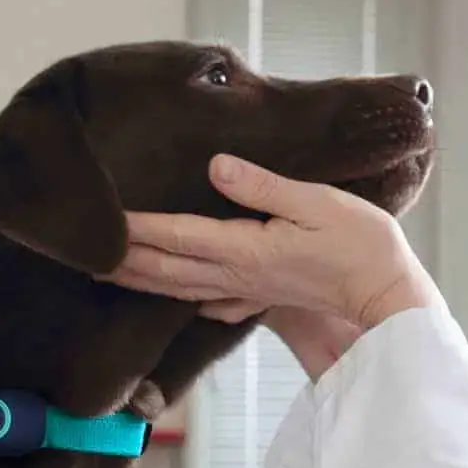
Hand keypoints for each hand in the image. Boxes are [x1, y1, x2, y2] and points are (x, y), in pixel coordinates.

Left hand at [104, 154, 441, 333]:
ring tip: (106, 272)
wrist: (388, 295)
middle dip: (120, 259)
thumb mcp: (316, 201)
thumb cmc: (361, 245)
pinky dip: (179, 297)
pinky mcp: (262, 296)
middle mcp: (236, 274)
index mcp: (243, 248)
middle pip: (163, 268)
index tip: (98, 221)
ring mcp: (246, 290)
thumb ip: (262, 186)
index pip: (174, 236)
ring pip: (177, 287)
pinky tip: (173, 296)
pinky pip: (208, 300)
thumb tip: (216, 166)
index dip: (132, 228)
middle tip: (79, 252)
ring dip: (138, 278)